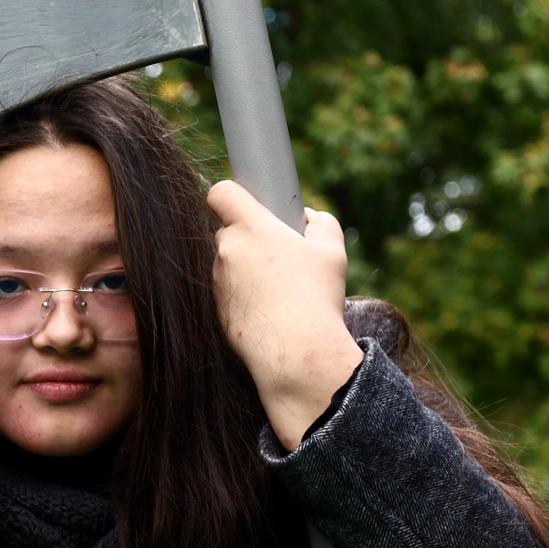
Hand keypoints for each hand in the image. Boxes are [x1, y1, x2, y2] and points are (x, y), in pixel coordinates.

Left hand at [207, 180, 365, 450]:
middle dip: (249, 237)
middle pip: (227, 231)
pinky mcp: (216, 310)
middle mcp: (227, 252)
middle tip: (279, 254)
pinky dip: (243, 295)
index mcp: (251, 228)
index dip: (231, 195)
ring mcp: (218, 282)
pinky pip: (227, 292)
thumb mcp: (332, 252)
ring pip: (228, 263)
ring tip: (279, 288)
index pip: (221, 193)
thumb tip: (308, 219)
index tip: (246, 204)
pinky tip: (269, 310)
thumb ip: (320, 223)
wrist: (295, 354)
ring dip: (246, 268)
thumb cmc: (315, 298)